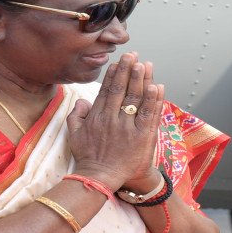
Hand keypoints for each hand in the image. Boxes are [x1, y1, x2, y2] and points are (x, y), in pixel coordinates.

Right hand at [66, 52, 163, 187]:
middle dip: (128, 70)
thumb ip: (76, 116)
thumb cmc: (87, 158)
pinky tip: (157, 87)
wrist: (100, 178)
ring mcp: (127, 127)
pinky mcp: (141, 136)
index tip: (119, 62)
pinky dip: (153, 100)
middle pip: (121, 89)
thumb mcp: (74, 135)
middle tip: (133, 55)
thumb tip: (81, 100)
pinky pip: (149, 115)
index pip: (107, 90)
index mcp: (97, 116)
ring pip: (135, 99)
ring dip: (141, 80)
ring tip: (145, 64)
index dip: (114, 74)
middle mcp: (112, 118)